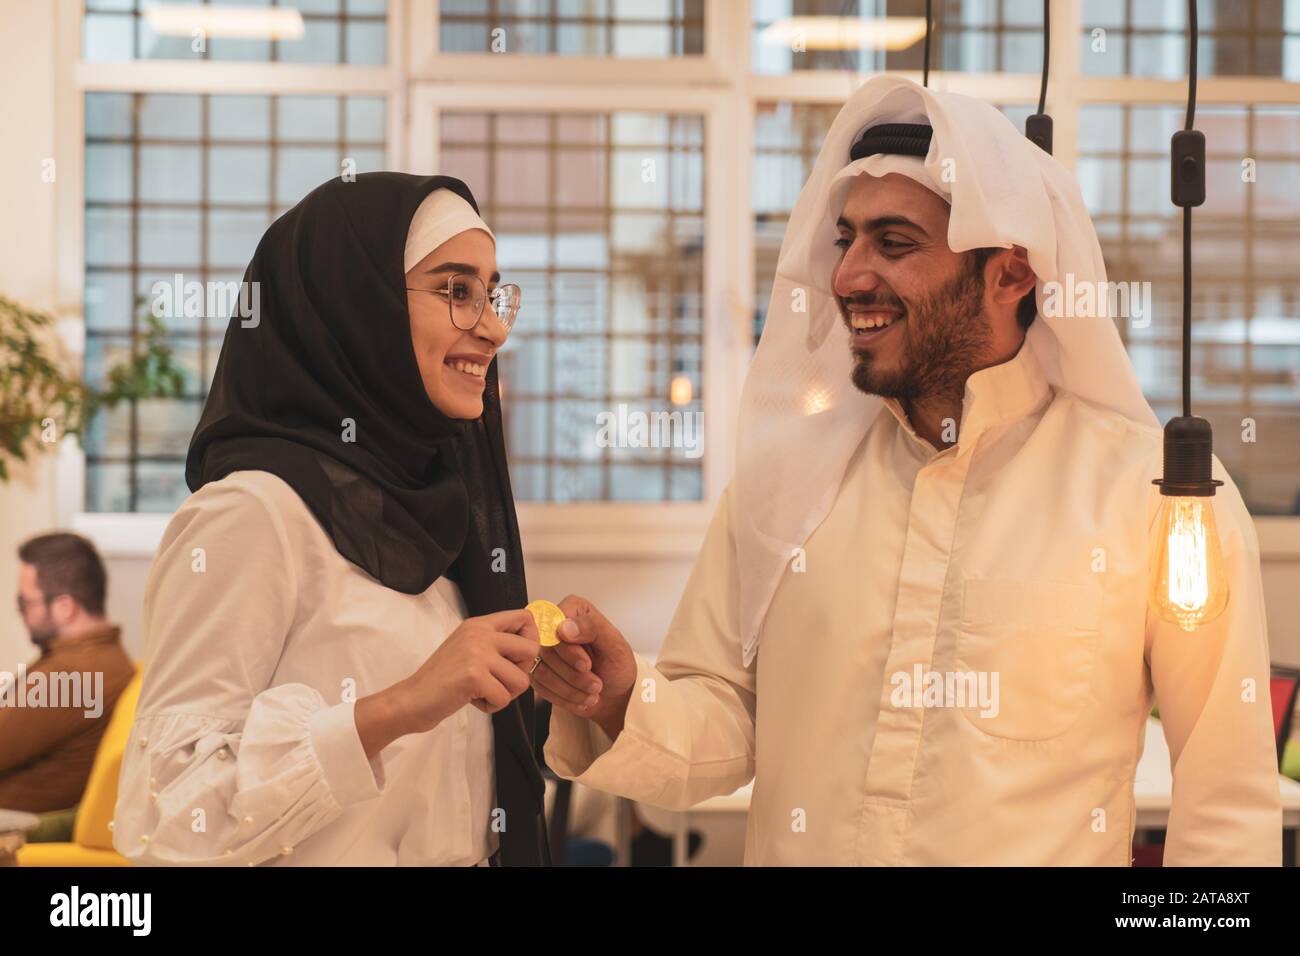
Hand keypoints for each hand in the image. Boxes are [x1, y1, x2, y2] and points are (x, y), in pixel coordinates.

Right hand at [396, 608, 540, 732]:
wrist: (411, 699)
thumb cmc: (442, 679)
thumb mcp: (468, 648)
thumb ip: (494, 643)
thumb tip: (532, 647)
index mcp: (479, 624)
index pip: (525, 618)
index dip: (531, 640)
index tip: (517, 659)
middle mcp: (480, 633)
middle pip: (531, 649)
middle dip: (521, 672)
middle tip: (499, 681)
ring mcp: (477, 653)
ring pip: (522, 680)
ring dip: (505, 694)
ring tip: (482, 692)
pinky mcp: (474, 676)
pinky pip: (504, 698)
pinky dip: (491, 706)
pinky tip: (472, 700)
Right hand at [531, 594, 636, 739]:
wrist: (615, 693)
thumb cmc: (617, 665)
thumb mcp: (615, 645)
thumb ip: (593, 628)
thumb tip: (565, 627)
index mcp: (573, 610)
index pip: (554, 625)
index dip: (569, 650)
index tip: (586, 665)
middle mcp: (554, 627)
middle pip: (548, 652)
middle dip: (574, 675)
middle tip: (596, 683)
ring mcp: (543, 651)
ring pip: (543, 672)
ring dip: (571, 690)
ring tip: (591, 692)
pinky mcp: (538, 671)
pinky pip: (541, 687)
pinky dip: (564, 698)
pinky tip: (580, 697)